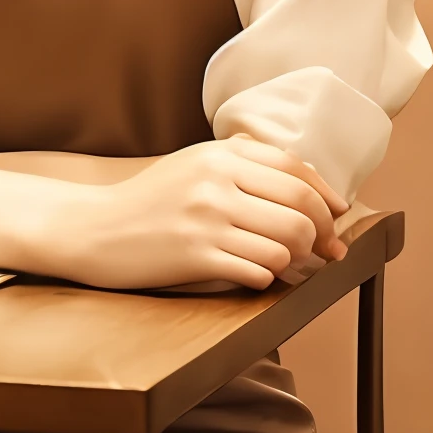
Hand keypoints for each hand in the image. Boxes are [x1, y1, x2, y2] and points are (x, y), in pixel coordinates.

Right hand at [67, 134, 349, 292]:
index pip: (295, 168)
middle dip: (324, 234)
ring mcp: (206, 219)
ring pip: (286, 243)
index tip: (339, 216)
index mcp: (219, 154)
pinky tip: (255, 275)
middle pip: (301, 208)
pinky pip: (258, 271)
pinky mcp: (195, 256)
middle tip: (327, 251)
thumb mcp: (195, 165)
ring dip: (296, 260)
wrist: (93, 229)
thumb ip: (244, 164)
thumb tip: (310, 181)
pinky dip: (268, 277)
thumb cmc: (149, 200)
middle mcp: (216, 181)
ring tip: (287, 265)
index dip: (327, 196)